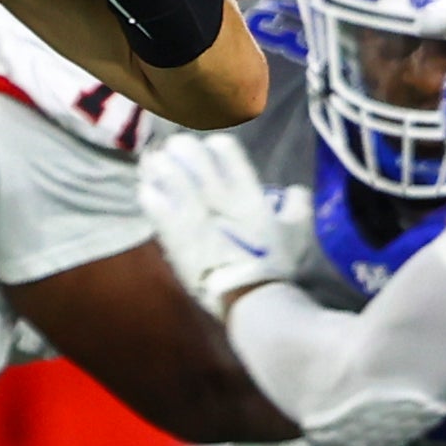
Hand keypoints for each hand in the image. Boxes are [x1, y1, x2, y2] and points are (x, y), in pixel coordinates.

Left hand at [140, 129, 306, 310]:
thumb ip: (298, 206)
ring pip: (167, 173)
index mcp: (246, 190)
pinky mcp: (173, 235)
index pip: (225, 148)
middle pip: (191, 154)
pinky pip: (154, 204)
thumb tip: (294, 193)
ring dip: (159, 166)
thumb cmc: (275, 267)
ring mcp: (192, 213)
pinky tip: (146, 190)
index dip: (216, 146)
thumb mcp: (298, 233)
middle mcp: (217, 195)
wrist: (248, 299)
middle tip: (175, 151)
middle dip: (181, 148)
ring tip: (154, 164)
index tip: (212, 150)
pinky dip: (149, 194)